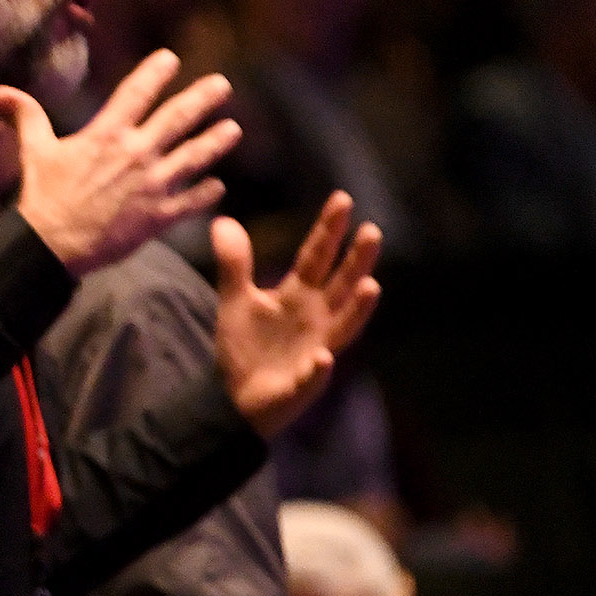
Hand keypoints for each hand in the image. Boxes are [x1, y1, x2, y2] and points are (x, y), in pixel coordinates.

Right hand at [0, 50, 239, 275]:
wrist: (51, 244)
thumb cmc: (42, 196)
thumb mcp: (33, 151)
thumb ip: (26, 116)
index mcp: (107, 135)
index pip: (137, 93)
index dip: (155, 72)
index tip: (170, 59)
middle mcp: (136, 154)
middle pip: (177, 118)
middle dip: (202, 99)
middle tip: (223, 84)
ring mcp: (152, 185)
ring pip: (194, 157)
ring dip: (216, 141)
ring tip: (233, 129)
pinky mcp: (158, 215)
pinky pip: (191, 201)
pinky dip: (207, 193)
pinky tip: (218, 186)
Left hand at [212, 193, 382, 437]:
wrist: (234, 396)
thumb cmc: (245, 346)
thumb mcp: (235, 300)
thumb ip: (235, 263)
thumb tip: (223, 221)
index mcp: (298, 295)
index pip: (316, 256)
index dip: (328, 229)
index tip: (342, 198)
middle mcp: (316, 317)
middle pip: (341, 283)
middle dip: (356, 259)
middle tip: (371, 230)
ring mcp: (317, 348)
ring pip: (344, 325)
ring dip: (358, 308)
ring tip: (372, 285)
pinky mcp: (304, 381)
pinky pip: (314, 374)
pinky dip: (319, 366)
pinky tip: (323, 357)